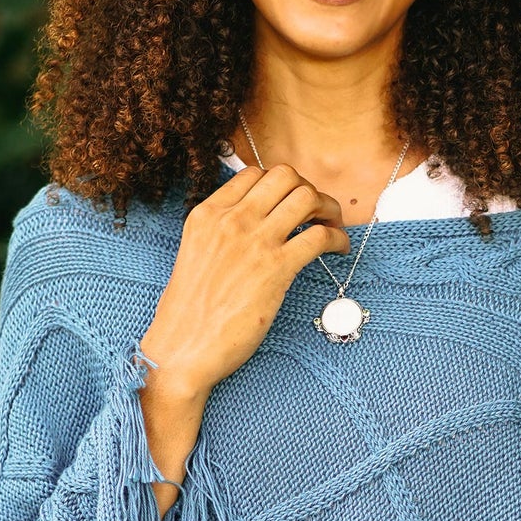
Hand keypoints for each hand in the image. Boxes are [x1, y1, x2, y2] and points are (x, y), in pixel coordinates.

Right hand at [138, 162, 350, 405]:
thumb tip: (251, 229)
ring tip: (332, 227)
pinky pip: (319, 237)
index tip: (291, 203)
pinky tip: (338, 250)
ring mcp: (255, 241)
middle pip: (285, 176)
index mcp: (207, 214)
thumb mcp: (195, 254)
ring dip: (328, 209)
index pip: (254, 173)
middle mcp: (232, 219)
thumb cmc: (187, 313)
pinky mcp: (276, 269)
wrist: (182, 347)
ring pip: (306, 197)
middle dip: (308, 189)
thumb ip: (219, 234)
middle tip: (317, 213)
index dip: (281, 184)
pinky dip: (337, 239)